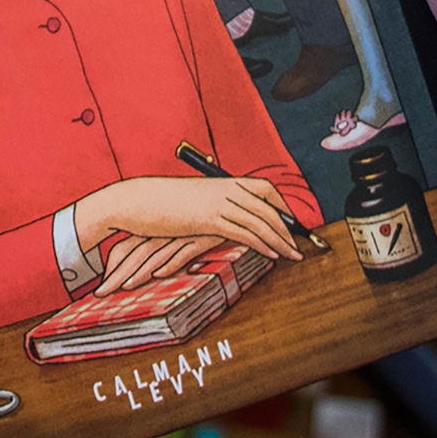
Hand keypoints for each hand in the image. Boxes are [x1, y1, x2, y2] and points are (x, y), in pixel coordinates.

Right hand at [74, 176, 303, 262]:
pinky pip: (244, 232)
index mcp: (222, 182)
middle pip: (268, 206)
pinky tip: (272, 254)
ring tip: (294, 255)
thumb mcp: (189, 200)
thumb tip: (220, 216)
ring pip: (261, 220)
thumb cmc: (157, 202)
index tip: (291, 222)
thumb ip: (209, 205)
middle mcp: (224, 189)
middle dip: (288, 226)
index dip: (282, 205)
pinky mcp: (209, 219)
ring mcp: (218, 203)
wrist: (135, 200)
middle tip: (301, 243)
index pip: (264, 188)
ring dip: (281, 239)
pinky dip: (263, 243)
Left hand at [95, 234, 227, 295]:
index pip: (124, 247)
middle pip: (134, 253)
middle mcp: (162, 229)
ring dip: (139, 271)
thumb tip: (153, 273)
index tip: (102, 286)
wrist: (234, 203)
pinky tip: (159, 274)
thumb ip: (164, 250)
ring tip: (125, 288)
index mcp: (153, 227)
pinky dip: (170, 262)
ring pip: (154, 253)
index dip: (112, 267)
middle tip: (102, 294)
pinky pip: (182, 250)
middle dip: (116, 275)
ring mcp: (179, 232)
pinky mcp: (199, 235)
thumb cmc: (201, 221)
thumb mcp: (179, 233)